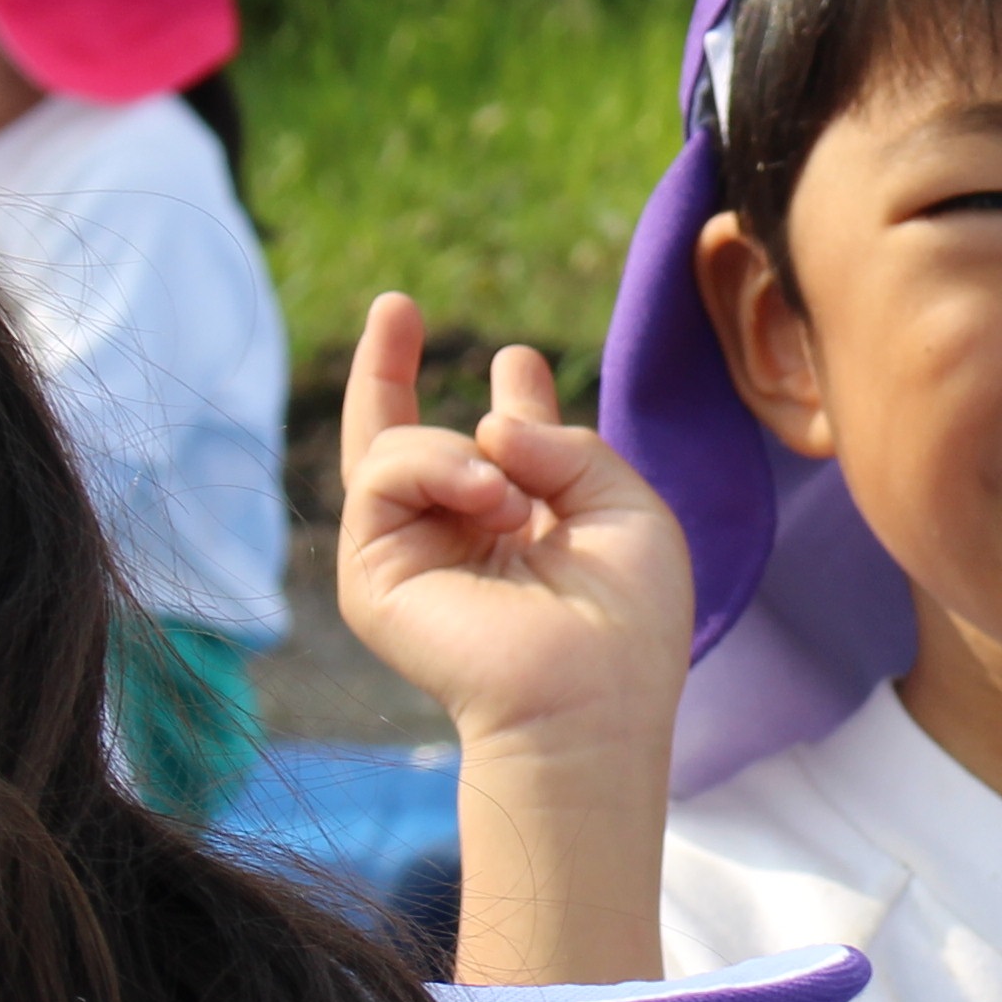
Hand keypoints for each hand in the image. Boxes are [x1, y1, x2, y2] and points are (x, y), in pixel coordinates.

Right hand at [336, 294, 692, 767]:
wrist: (594, 695)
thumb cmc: (627, 617)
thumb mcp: (621, 501)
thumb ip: (562, 440)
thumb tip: (486, 418)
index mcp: (525, 524)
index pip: (496, 448)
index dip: (509, 399)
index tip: (516, 361)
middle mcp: (462, 535)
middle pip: (404, 443)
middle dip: (387, 369)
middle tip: (394, 306)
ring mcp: (411, 555)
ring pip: (395, 446)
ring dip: (463, 455)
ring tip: (516, 506)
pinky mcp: (374, 576)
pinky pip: (381, 472)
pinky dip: (437, 467)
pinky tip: (492, 504)